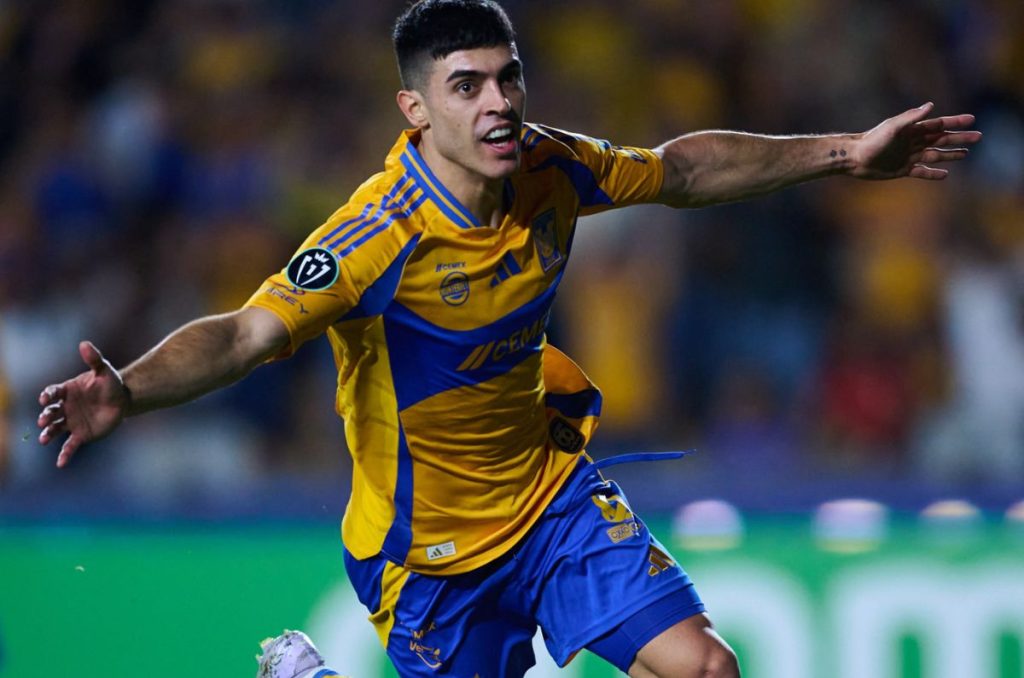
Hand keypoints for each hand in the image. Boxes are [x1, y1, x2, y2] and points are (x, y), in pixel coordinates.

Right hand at [38, 341, 129, 467]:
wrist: (123, 401)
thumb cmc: (110, 384)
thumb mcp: (104, 370)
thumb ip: (94, 359)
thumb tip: (84, 343)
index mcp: (67, 391)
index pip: (52, 393)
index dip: (47, 396)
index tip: (46, 399)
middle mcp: (65, 407)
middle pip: (50, 412)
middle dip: (45, 417)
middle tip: (43, 420)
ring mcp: (71, 422)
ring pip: (55, 429)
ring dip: (48, 434)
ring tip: (44, 439)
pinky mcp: (81, 435)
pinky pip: (70, 446)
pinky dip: (64, 454)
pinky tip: (60, 464)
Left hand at [851, 102, 980, 179]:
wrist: (855, 158)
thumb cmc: (872, 140)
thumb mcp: (893, 127)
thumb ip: (911, 117)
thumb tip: (931, 106)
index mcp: (913, 130)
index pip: (939, 124)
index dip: (956, 122)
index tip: (972, 120)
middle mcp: (913, 142)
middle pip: (941, 139)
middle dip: (959, 138)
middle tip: (978, 137)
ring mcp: (909, 156)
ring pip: (935, 155)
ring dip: (950, 154)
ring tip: (966, 154)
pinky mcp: (902, 169)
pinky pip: (922, 172)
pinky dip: (933, 173)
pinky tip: (945, 174)